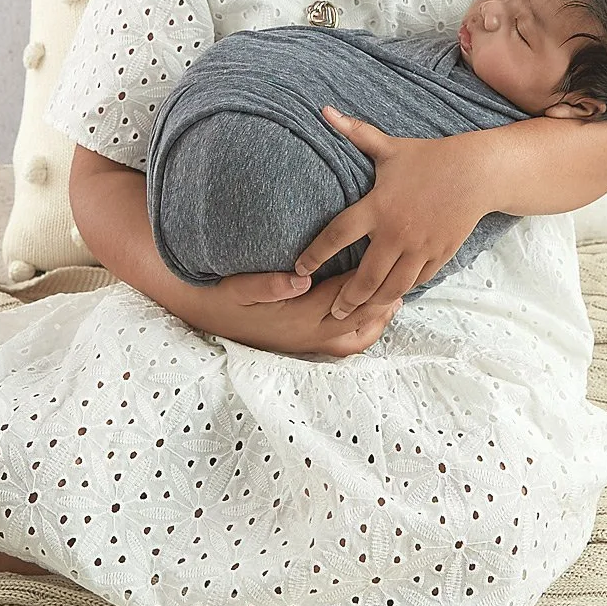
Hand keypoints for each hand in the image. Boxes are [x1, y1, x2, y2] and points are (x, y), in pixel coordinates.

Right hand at [179, 269, 401, 356]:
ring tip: (395, 298)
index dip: (366, 278)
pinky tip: (374, 320)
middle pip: (356, 317)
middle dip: (380, 298)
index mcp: (296, 315)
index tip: (386, 258)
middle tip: (403, 277)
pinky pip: (344, 347)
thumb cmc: (222, 295)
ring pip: (355, 336)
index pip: (341, 295)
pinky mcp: (304, 346)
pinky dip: (364, 334)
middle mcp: (307, 334)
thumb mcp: (237, 286)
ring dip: (377, 319)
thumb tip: (300, 279)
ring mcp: (307, 343)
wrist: (203, 315)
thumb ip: (266, 284)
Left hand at [294, 106, 487, 319]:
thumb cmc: (429, 158)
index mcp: (378, 206)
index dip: (314, 254)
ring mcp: (419, 247)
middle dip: (345, 298)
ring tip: (356, 313)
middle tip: (331, 311)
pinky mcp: (439, 255)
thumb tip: (324, 110)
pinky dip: (400, 292)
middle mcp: (396, 232)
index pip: (337, 235)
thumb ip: (355, 132)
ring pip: (391, 286)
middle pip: (364, 276)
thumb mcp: (390, 147)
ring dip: (371, 303)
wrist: (477, 172)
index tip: (300, 268)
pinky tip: (388, 298)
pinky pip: (416, 281)